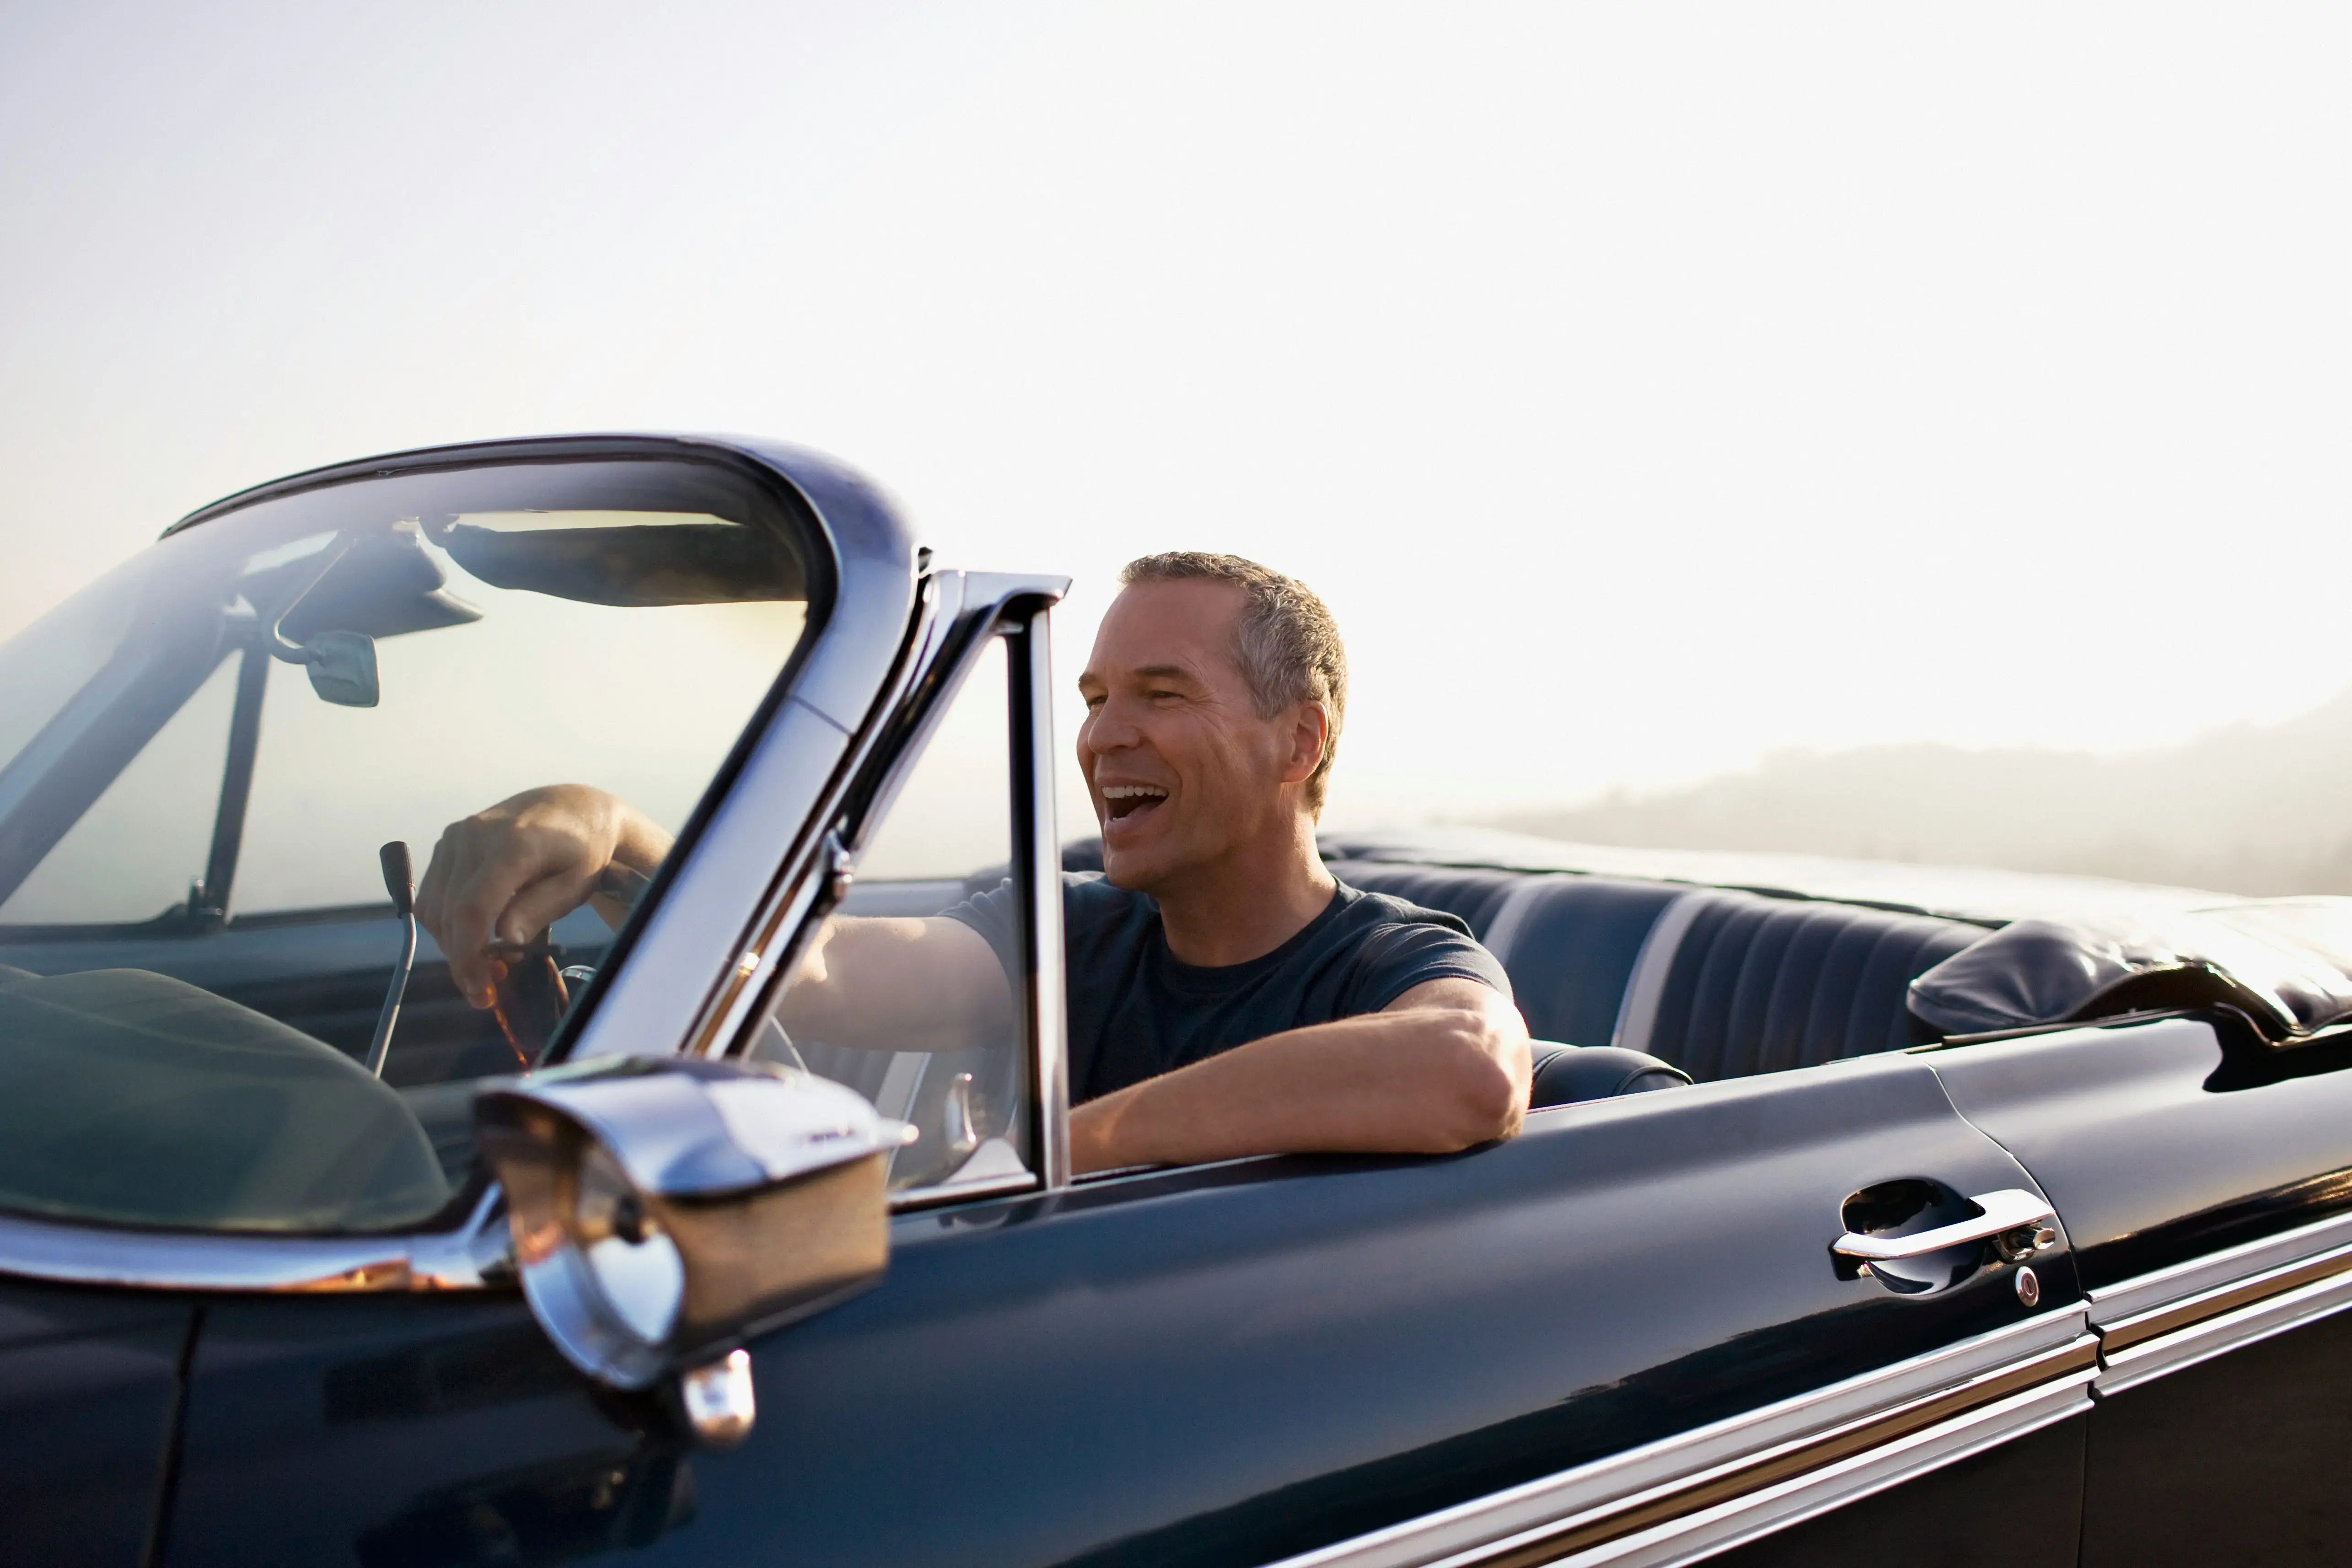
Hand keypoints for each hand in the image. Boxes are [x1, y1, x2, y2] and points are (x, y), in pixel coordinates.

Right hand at [415, 784, 670, 1006]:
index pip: (472, 908)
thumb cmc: (582, 850)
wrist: (571, 808)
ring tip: (485, 967)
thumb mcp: (576, 882)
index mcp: (512, 844)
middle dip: (462, 961)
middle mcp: (474, 836)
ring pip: (433, 908)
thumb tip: (505, 939)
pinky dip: (447, 924)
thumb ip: (540, 908)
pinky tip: (475, 938)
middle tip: (486, 992)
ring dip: (452, 945)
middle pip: (449, 914)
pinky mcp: (447, 843)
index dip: (469, 955)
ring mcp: (455, 837)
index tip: (480, 990)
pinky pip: (433, 895)